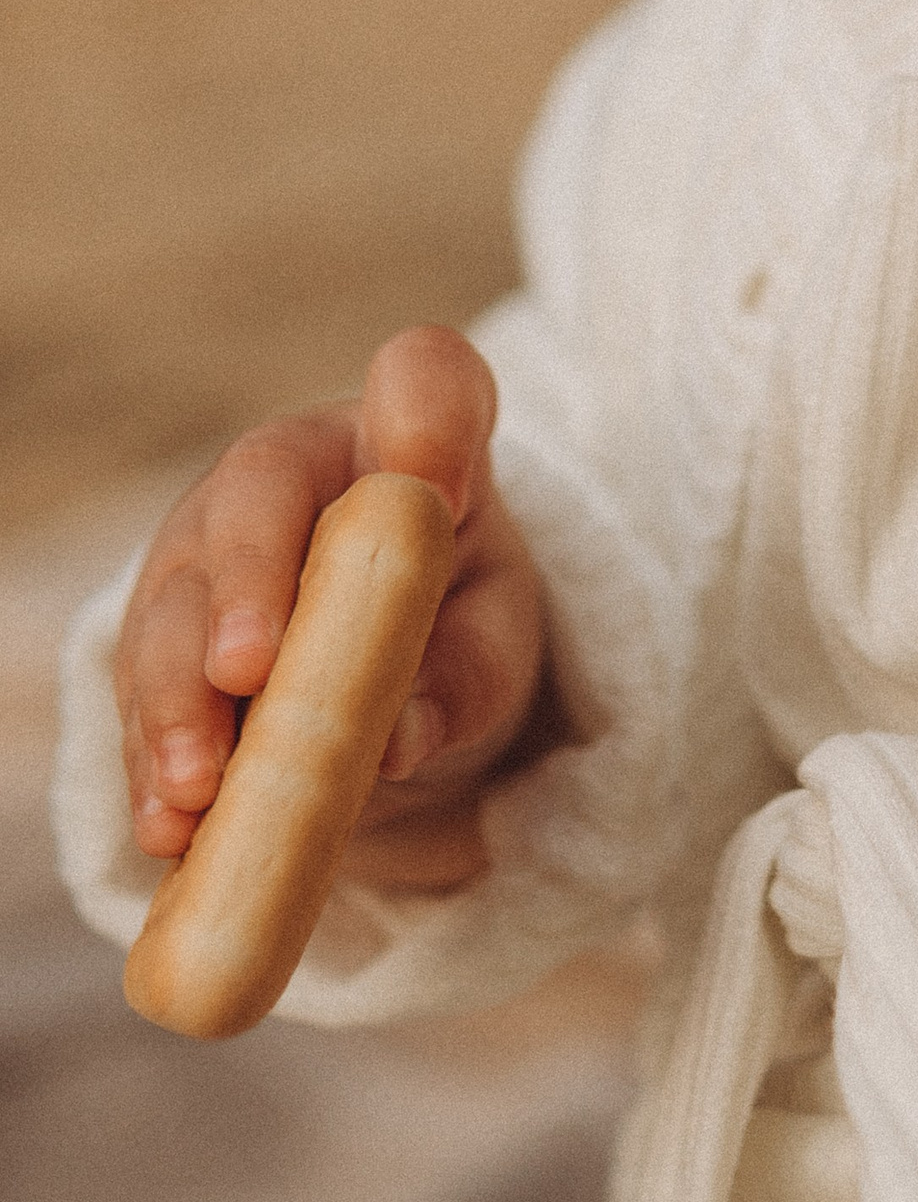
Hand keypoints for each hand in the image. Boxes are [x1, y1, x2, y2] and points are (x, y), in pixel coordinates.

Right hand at [115, 325, 549, 889]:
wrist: (381, 659)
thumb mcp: (492, 641)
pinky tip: (168, 825)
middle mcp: (289, 474)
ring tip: (199, 785)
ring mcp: (206, 551)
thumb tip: (400, 739)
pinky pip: (140, 693)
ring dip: (181, 699)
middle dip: (247, 585)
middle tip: (250, 670)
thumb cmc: (451, 616)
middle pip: (256, 495)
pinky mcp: (157, 639)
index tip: (444, 492)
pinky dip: (153, 766)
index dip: (430, 419)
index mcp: (400, 439)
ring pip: (175, 604)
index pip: (423, 377)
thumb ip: (467, 674)